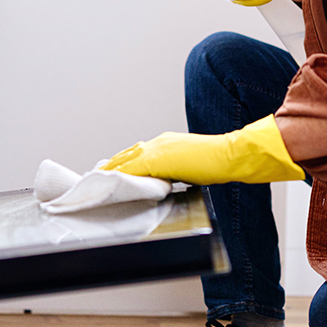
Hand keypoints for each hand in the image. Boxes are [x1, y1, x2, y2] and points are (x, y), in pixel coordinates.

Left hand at [101, 116, 304, 183]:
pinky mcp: (157, 161)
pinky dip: (119, 177)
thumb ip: (176, 171)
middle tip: (97, 175)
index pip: (138, 152)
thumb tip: (168, 183)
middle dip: (111, 165)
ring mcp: (157, 150)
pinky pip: (132, 170)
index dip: (124, 161)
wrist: (230, 155)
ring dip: (110, 170)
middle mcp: (158, 143)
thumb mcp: (192, 166)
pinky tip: (110, 183)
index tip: (113, 169)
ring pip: (125, 161)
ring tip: (97, 180)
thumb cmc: (218, 162)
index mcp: (166, 143)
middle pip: (127, 154)